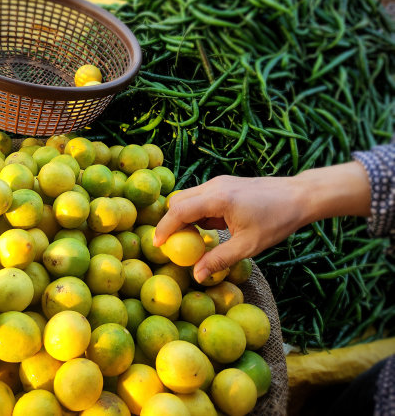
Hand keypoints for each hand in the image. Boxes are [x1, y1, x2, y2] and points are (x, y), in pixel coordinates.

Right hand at [153, 162, 370, 282]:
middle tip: (172, 245)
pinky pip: (200, 197)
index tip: (157, 245)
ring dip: (184, 217)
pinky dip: (197, 212)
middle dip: (171, 221)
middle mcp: (214, 185)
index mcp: (218, 198)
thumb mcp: (248, 245)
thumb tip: (197, 276)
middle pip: (178, 200)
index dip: (165, 228)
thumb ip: (220, 259)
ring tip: (192, 239)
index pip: (179, 210)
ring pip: (187, 197)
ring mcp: (219, 182)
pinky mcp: (224, 184)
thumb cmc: (277, 220)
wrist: (300, 196)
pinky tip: (210, 228)